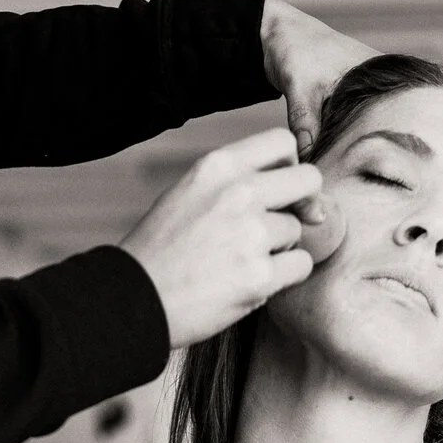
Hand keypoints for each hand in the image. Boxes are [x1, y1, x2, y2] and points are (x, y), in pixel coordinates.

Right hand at [121, 129, 321, 349]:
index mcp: (217, 166)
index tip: (278, 189)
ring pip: (300, 229)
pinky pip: (301, 265)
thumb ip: (237, 182)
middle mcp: (237, 193)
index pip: (283, 142)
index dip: (289, 166)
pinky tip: (251, 280)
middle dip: (302, 203)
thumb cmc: (162, 250)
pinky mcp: (259, 276)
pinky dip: (284, 276)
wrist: (133, 299)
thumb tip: (306, 192)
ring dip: (282, 247)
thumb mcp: (188, 193)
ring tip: (242, 260)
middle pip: (308, 180)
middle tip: (278, 225)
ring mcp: (251, 235)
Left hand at [259, 0, 442, 158]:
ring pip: (432, 103)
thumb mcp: (302, 95)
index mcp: (389, 69)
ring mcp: (386, 88)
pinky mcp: (372, 99)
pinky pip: (408, 112)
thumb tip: (310, 173)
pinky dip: (427, 126)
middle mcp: (395, 77)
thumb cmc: (296, 59)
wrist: (279, 42)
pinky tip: (440, 150)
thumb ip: (308, 131)